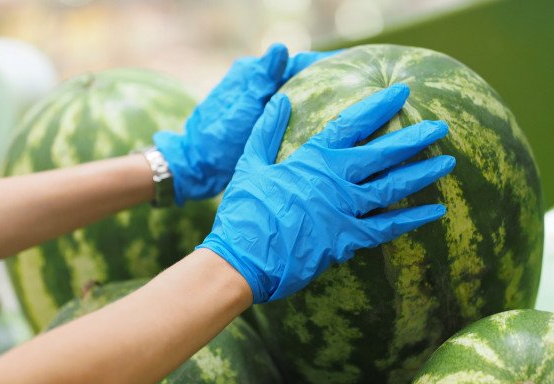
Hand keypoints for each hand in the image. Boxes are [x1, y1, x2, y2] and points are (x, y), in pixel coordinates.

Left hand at [153, 44, 337, 204]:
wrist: (197, 166)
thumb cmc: (215, 139)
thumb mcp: (241, 110)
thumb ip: (261, 80)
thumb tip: (280, 48)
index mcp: (251, 74)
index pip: (294, 62)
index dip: (322, 63)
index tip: (350, 67)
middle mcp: (257, 84)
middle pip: (297, 77)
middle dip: (325, 81)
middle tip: (356, 90)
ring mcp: (259, 102)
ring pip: (295, 94)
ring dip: (317, 99)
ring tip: (347, 106)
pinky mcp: (261, 120)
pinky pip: (289, 113)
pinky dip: (305, 115)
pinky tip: (323, 125)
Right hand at [197, 84, 455, 302]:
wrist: (243, 258)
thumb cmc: (245, 211)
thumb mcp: (250, 164)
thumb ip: (267, 131)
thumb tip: (281, 101)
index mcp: (312, 159)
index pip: (351, 124)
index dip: (378, 107)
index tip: (401, 93)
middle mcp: (335, 180)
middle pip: (383, 154)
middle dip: (413, 138)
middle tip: (439, 126)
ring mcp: (345, 210)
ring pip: (392, 187)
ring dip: (421, 174)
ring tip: (446, 162)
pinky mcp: (348, 239)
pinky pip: (387, 228)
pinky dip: (412, 219)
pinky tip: (435, 212)